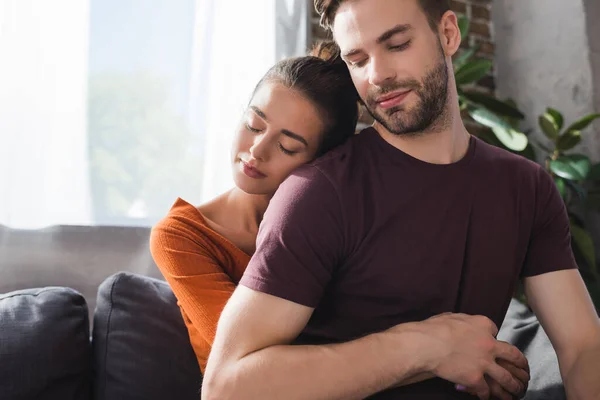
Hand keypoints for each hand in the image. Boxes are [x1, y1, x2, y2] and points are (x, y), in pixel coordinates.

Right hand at [413, 313, 529, 399]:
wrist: (426, 344)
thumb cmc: (434, 328)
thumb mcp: (451, 316)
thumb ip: (461, 319)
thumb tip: (459, 321)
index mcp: (482, 325)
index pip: (494, 331)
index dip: (493, 337)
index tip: (491, 342)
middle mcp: (488, 344)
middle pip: (512, 354)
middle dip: (520, 363)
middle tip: (523, 368)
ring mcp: (484, 363)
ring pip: (506, 377)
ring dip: (512, 385)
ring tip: (516, 390)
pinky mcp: (475, 378)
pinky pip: (486, 390)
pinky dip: (486, 395)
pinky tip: (485, 397)